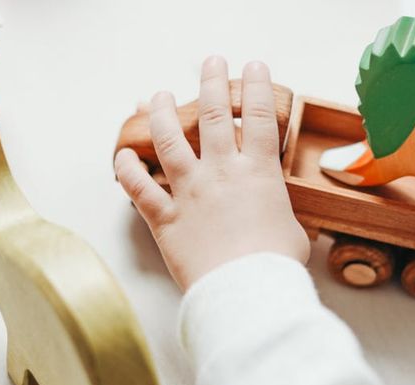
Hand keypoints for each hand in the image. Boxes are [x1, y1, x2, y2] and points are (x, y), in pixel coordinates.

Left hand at [115, 56, 309, 290]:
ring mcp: (189, 192)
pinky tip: (122, 155)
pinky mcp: (165, 218)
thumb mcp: (292, 231)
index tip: (254, 66)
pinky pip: (138, 187)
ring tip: (159, 95)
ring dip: (163, 112)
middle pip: (215, 115)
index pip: (259, 117)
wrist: (246, 292)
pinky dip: (127, 170)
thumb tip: (276, 218)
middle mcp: (221, 173)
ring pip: (170, 140)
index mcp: (257, 172)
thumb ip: (278, 214)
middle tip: (211, 61)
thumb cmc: (275, 266)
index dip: (257, 87)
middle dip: (212, 82)